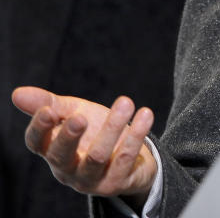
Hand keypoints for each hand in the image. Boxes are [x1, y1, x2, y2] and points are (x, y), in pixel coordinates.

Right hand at [11, 86, 156, 206]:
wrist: (133, 157)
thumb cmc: (96, 131)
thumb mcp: (74, 113)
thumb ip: (49, 104)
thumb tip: (16, 93)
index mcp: (52, 151)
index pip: (36, 144)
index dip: (39, 129)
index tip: (48, 110)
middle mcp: (67, 170)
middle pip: (61, 156)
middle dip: (70, 137)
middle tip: (81, 117)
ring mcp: (91, 180)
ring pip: (97, 157)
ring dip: (113, 127)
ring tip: (126, 101)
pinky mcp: (116, 184)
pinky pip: (125, 160)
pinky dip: (136, 136)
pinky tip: (144, 114)